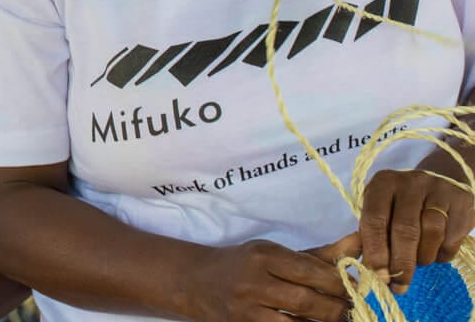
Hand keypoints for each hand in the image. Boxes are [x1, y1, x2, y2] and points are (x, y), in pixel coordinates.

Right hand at [183, 233, 356, 321]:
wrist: (196, 282)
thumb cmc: (244, 264)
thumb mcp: (274, 252)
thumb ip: (320, 254)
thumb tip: (360, 242)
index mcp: (264, 256)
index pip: (311, 271)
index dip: (340, 284)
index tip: (355, 288)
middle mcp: (254, 282)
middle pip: (309, 303)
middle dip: (338, 310)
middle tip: (352, 310)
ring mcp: (248, 312)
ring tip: (335, 320)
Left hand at [361, 168, 474, 292]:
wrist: (443, 179)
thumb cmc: (403, 201)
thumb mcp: (383, 207)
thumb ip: (372, 231)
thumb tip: (366, 264)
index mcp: (383, 183)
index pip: (374, 218)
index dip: (375, 250)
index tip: (378, 275)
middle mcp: (409, 183)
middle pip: (405, 230)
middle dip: (401, 263)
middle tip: (399, 285)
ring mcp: (436, 192)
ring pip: (431, 234)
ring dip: (423, 257)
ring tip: (418, 262)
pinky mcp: (459, 204)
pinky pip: (451, 238)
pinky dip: (442, 254)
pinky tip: (435, 252)